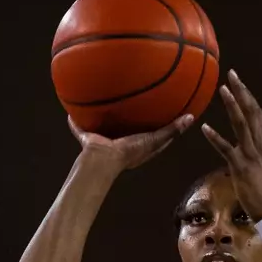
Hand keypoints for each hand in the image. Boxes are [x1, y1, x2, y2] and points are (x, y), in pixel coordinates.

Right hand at [70, 114, 192, 172]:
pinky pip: (80, 129)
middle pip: (127, 131)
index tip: (163, 112)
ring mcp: (104, 143)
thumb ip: (171, 129)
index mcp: (138, 146)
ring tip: (101, 103)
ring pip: (104, 129)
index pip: (151, 136)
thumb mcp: (154, 140)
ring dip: (102, 119)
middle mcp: (121, 144)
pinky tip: (70, 113)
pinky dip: (75, 124)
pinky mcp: (89, 140)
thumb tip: (191, 117)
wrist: (105, 159)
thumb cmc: (130, 151)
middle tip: (134, 103)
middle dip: (130, 120)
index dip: (157, 126)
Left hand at [200, 71, 261, 220]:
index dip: (247, 95)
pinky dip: (216, 138)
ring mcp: (250, 154)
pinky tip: (205, 128)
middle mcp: (259, 144)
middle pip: (252, 112)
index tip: (237, 81)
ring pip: (242, 125)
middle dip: (242, 92)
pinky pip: (227, 149)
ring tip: (223, 90)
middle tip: (231, 74)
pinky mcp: (241, 167)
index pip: (256, 113)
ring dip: (232, 106)